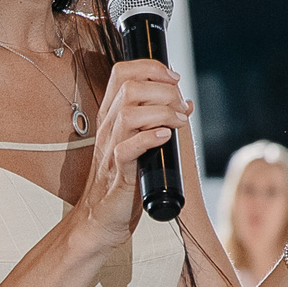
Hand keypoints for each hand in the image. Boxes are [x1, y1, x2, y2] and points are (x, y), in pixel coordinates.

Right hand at [73, 57, 190, 248]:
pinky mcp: (118, 173)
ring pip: (129, 113)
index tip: (173, 79)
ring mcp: (111, 149)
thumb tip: (185, 102)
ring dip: (162, 113)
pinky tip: (165, 137)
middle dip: (163, 90)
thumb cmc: (122, 181)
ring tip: (178, 123)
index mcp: (111, 116)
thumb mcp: (137, 142)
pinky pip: (127, 149)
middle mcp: (108, 128)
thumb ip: (156, 120)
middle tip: (180, 108)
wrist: (101, 219)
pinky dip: (149, 139)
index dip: (151, 68)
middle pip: (129, 87)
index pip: (122, 72)